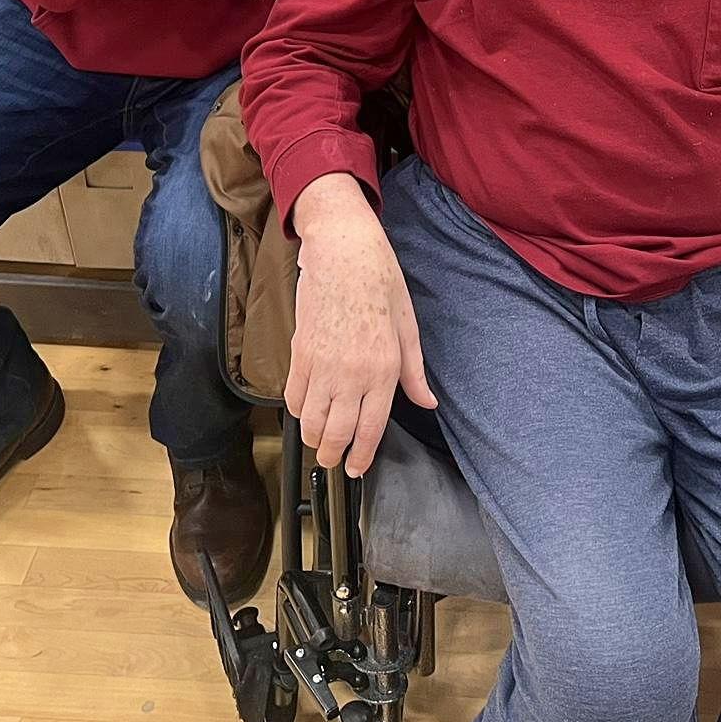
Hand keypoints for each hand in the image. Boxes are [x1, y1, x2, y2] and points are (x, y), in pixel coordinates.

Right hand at [288, 173, 437, 476]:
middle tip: (333, 461)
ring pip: (311, 421)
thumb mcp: (407, 325)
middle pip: (336, 433)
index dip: (362, 456)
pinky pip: (293, 396)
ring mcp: (322, 365)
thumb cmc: (381, 283)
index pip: (370, 429)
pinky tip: (305, 412)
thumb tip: (427, 403)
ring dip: (313, 438)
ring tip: (318, 442)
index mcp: (383, 369)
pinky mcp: (300, 353)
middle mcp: (352, 374)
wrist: (344, 252)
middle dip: (333, 455)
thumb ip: (414, 371)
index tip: (356, 469)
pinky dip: (297, 411)